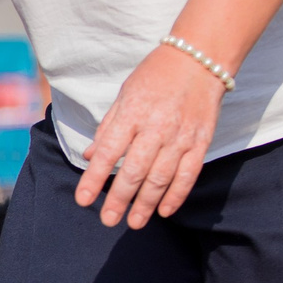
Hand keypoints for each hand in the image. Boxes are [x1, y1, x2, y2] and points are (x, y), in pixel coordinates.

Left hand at [77, 46, 225, 228]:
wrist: (199, 59)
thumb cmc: (155, 76)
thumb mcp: (124, 95)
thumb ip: (108, 127)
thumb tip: (89, 156)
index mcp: (132, 114)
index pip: (107, 153)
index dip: (93, 179)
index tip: (82, 200)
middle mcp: (155, 128)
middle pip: (134, 171)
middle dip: (119, 199)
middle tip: (108, 220)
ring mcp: (180, 137)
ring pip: (160, 178)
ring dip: (146, 204)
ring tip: (134, 222)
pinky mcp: (200, 142)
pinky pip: (188, 174)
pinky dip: (177, 195)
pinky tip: (164, 211)